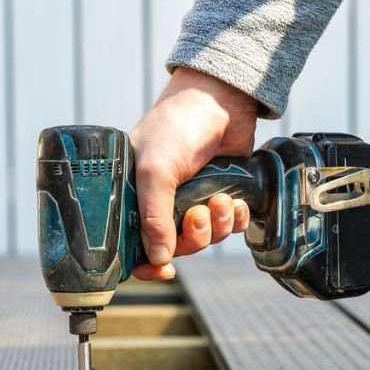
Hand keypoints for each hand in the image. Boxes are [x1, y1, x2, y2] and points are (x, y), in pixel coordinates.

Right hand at [128, 68, 257, 280]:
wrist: (220, 99)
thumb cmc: (177, 126)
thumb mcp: (156, 170)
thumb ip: (154, 217)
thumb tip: (158, 260)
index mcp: (134, 196)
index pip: (134, 244)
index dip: (146, 264)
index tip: (164, 270)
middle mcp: (161, 201)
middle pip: (175, 247)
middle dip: (192, 237)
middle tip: (198, 214)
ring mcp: (192, 198)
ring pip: (205, 237)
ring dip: (216, 226)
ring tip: (220, 199)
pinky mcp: (220, 193)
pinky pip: (227, 225)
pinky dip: (233, 219)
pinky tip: (235, 202)